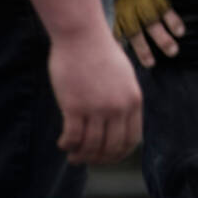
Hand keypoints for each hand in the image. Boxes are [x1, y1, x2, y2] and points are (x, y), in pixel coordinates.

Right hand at [48, 25, 142, 164]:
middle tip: (87, 160)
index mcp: (134, 101)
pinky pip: (72, 137)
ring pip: (91, 146)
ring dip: (81, 156)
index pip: (131, 139)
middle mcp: (118, 108)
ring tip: (73, 156)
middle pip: (111, 147)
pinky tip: (63, 144)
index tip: (107, 157)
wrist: (82, 36)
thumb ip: (124, 100)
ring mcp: (97, 108)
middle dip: (99, 159)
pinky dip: (67, 145)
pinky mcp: (75, 106)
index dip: (119, 154)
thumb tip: (118, 123)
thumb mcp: (124, 77)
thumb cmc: (101, 53)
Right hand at [113, 0, 183, 67]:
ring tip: (151, 64)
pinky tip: (122, 57)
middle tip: (173, 52)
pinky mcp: (111, 15)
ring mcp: (123, 12)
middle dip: (162, 39)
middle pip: (152, 24)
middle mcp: (137, 4)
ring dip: (144, 49)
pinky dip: (119, 45)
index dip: (172, 21)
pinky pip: (116, 33)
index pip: (164, 8)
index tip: (181, 32)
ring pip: (135, 33)